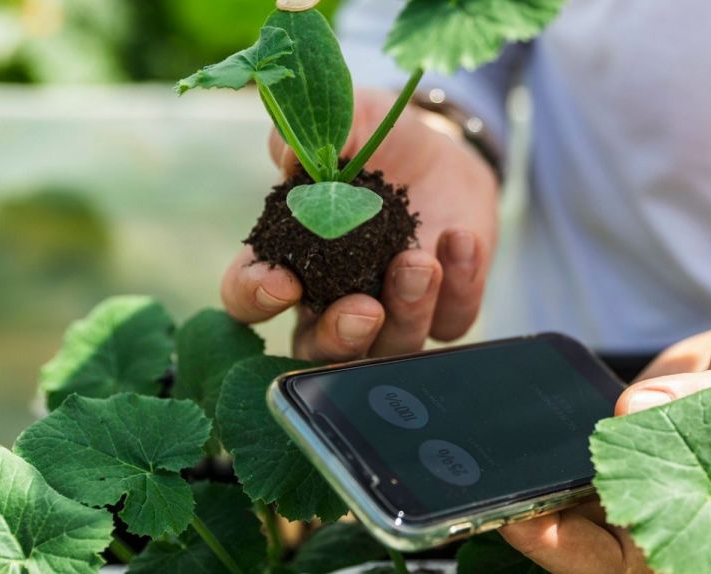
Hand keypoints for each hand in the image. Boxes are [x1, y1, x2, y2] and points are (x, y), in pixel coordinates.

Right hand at [221, 88, 497, 359]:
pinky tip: (461, 240)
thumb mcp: (346, 122)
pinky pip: (452, 321)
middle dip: (340, 337)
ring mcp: (391, 313)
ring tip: (421, 263)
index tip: (281, 281)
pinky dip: (460, 286)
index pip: (249, 297)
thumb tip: (289, 157)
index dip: (255, 297)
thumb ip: (313, 136)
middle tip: (363, 310)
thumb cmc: (373, 142)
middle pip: (319, 350)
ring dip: (406, 311)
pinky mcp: (443, 309)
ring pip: (392, 347)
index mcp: (289, 260)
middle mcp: (332, 301)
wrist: (440, 150)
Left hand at [500, 308, 710, 573]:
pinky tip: (511, 441)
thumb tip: (633, 408)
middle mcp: (671, 514)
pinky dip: (542, 459)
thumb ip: (708, 395)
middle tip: (486, 493)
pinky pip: (576, 468)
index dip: (571, 550)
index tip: (523, 520)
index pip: (632, 560)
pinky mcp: (623, 456)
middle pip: (588, 547)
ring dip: (531, 495)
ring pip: (574, 511)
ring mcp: (643, 486)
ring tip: (484, 468)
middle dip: (533, 527)